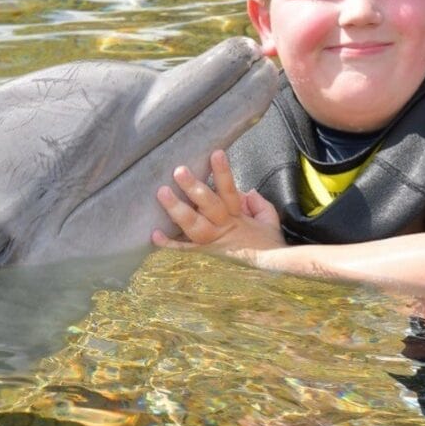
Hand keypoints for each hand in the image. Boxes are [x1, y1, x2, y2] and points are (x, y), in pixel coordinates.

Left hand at [151, 150, 285, 266]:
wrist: (270, 272)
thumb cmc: (267, 243)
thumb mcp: (269, 220)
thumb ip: (259, 203)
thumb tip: (247, 192)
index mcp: (238, 216)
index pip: (230, 191)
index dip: (223, 173)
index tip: (216, 153)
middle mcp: (223, 228)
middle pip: (208, 206)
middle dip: (193, 188)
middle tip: (179, 171)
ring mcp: (212, 243)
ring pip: (193, 226)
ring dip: (177, 209)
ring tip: (162, 192)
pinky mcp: (203, 256)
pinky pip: (184, 250)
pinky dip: (169, 244)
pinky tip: (154, 234)